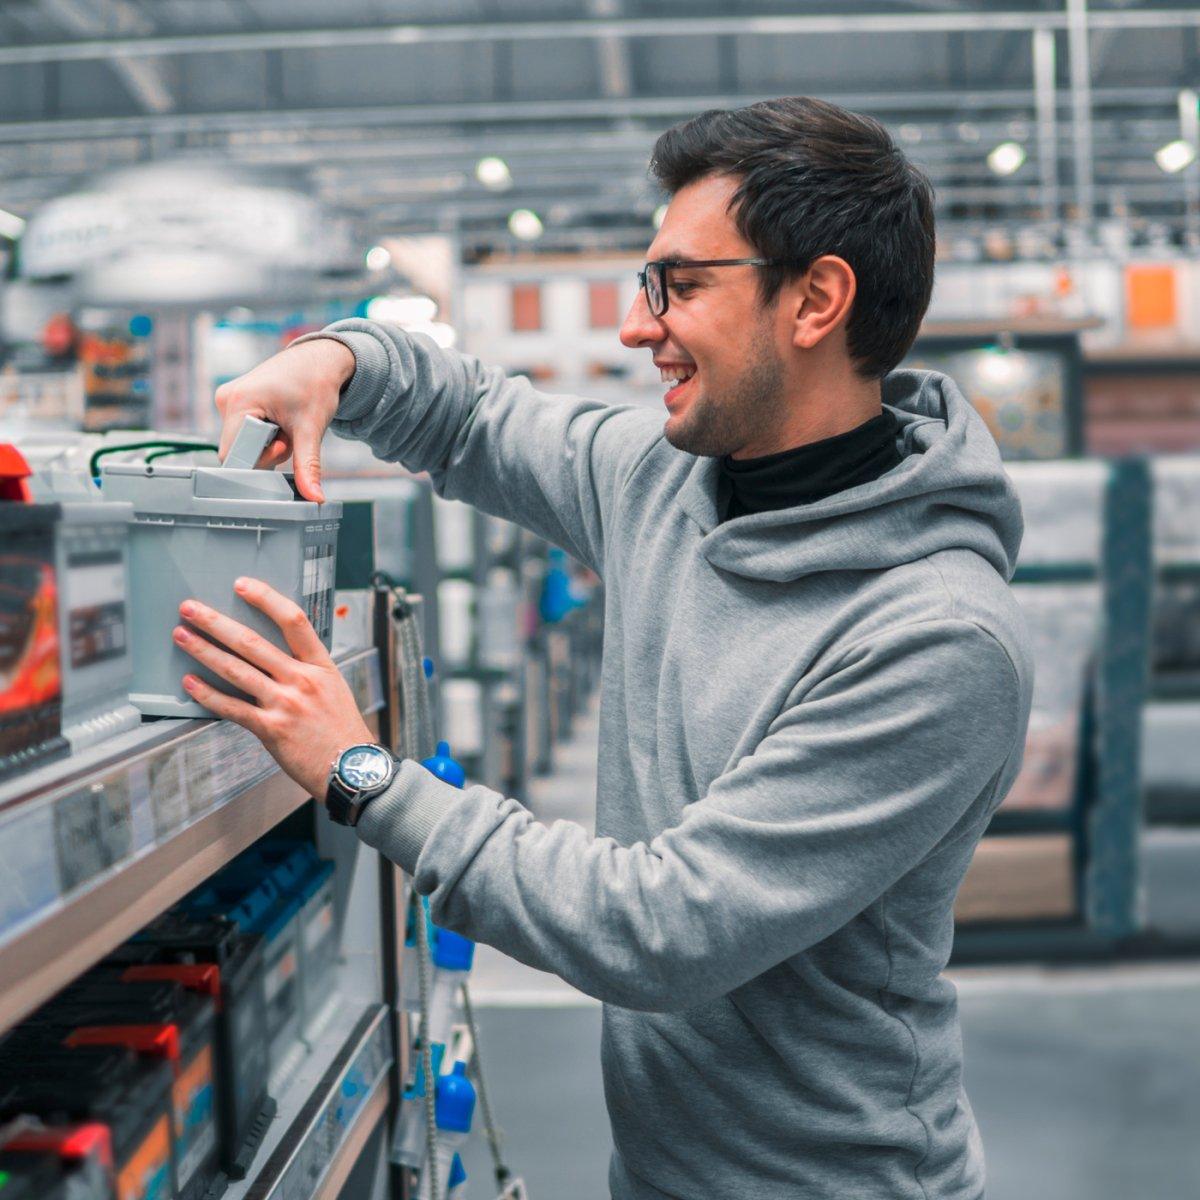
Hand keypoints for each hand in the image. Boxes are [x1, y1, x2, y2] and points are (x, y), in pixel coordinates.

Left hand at [173, 577, 373, 799]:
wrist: (351, 768)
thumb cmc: (342, 730)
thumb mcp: (334, 688)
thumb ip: (306, 669)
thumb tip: (274, 653)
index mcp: (320, 665)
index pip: (293, 620)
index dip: (265, 598)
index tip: (242, 585)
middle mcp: (302, 679)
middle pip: (252, 641)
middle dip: (215, 622)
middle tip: (190, 609)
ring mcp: (285, 704)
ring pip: (236, 670)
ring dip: (203, 651)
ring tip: (181, 636)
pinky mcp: (271, 729)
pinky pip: (231, 707)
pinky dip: (207, 694)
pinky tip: (190, 682)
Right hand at [214, 338, 355, 501]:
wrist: (320, 360)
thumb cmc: (315, 385)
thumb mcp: (311, 428)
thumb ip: (308, 465)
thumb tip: (314, 497)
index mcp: (237, 402)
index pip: (233, 455)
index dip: (260, 461)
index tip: (284, 446)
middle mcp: (226, 400)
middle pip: (239, 451)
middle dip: (268, 452)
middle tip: (290, 433)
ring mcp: (229, 400)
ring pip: (244, 444)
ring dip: (269, 444)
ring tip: (287, 423)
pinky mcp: (236, 403)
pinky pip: (246, 433)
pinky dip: (266, 435)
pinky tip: (280, 420)